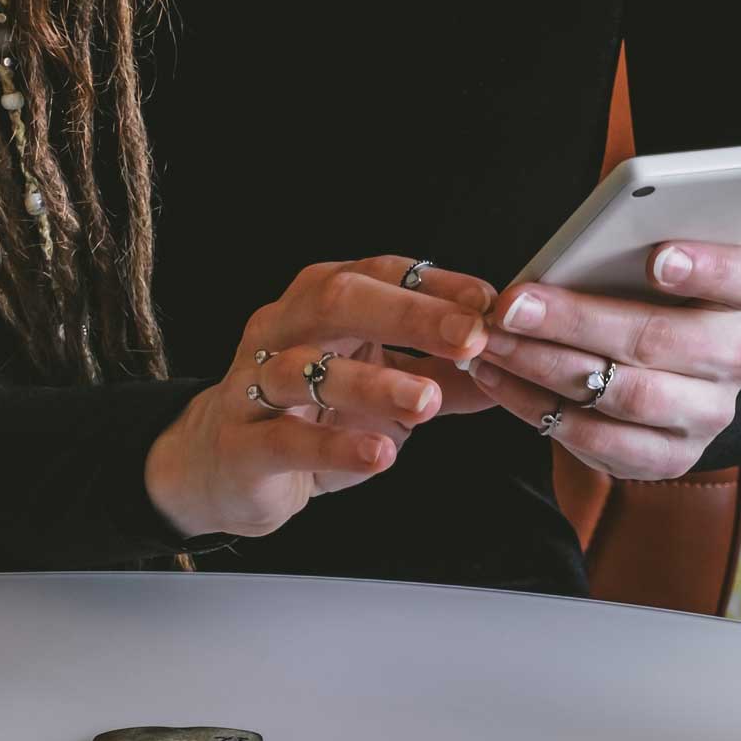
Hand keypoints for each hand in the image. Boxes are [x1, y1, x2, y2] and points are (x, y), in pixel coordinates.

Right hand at [145, 256, 494, 537]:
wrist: (222, 466)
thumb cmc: (308, 413)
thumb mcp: (382, 388)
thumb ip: (446, 377)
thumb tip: (518, 366)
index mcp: (320, 300)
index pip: (382, 274)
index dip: (436, 285)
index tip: (491, 303)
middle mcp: (283, 328)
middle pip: (339, 300)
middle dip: (410, 314)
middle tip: (469, 337)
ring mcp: (255, 383)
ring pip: (306, 367)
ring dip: (372, 382)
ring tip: (427, 400)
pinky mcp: (241, 442)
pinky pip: (286, 439)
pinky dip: (335, 446)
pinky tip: (379, 455)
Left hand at [470, 240, 740, 480]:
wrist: (667, 367)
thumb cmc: (643, 291)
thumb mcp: (646, 256)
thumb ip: (626, 245)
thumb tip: (572, 248)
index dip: (706, 268)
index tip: (656, 258)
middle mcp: (739, 356)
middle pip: (662, 340)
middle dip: (576, 322)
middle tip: (512, 306)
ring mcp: (709, 413)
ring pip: (628, 396)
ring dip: (546, 367)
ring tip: (493, 342)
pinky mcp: (670, 457)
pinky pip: (602, 442)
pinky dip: (540, 409)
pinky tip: (499, 378)